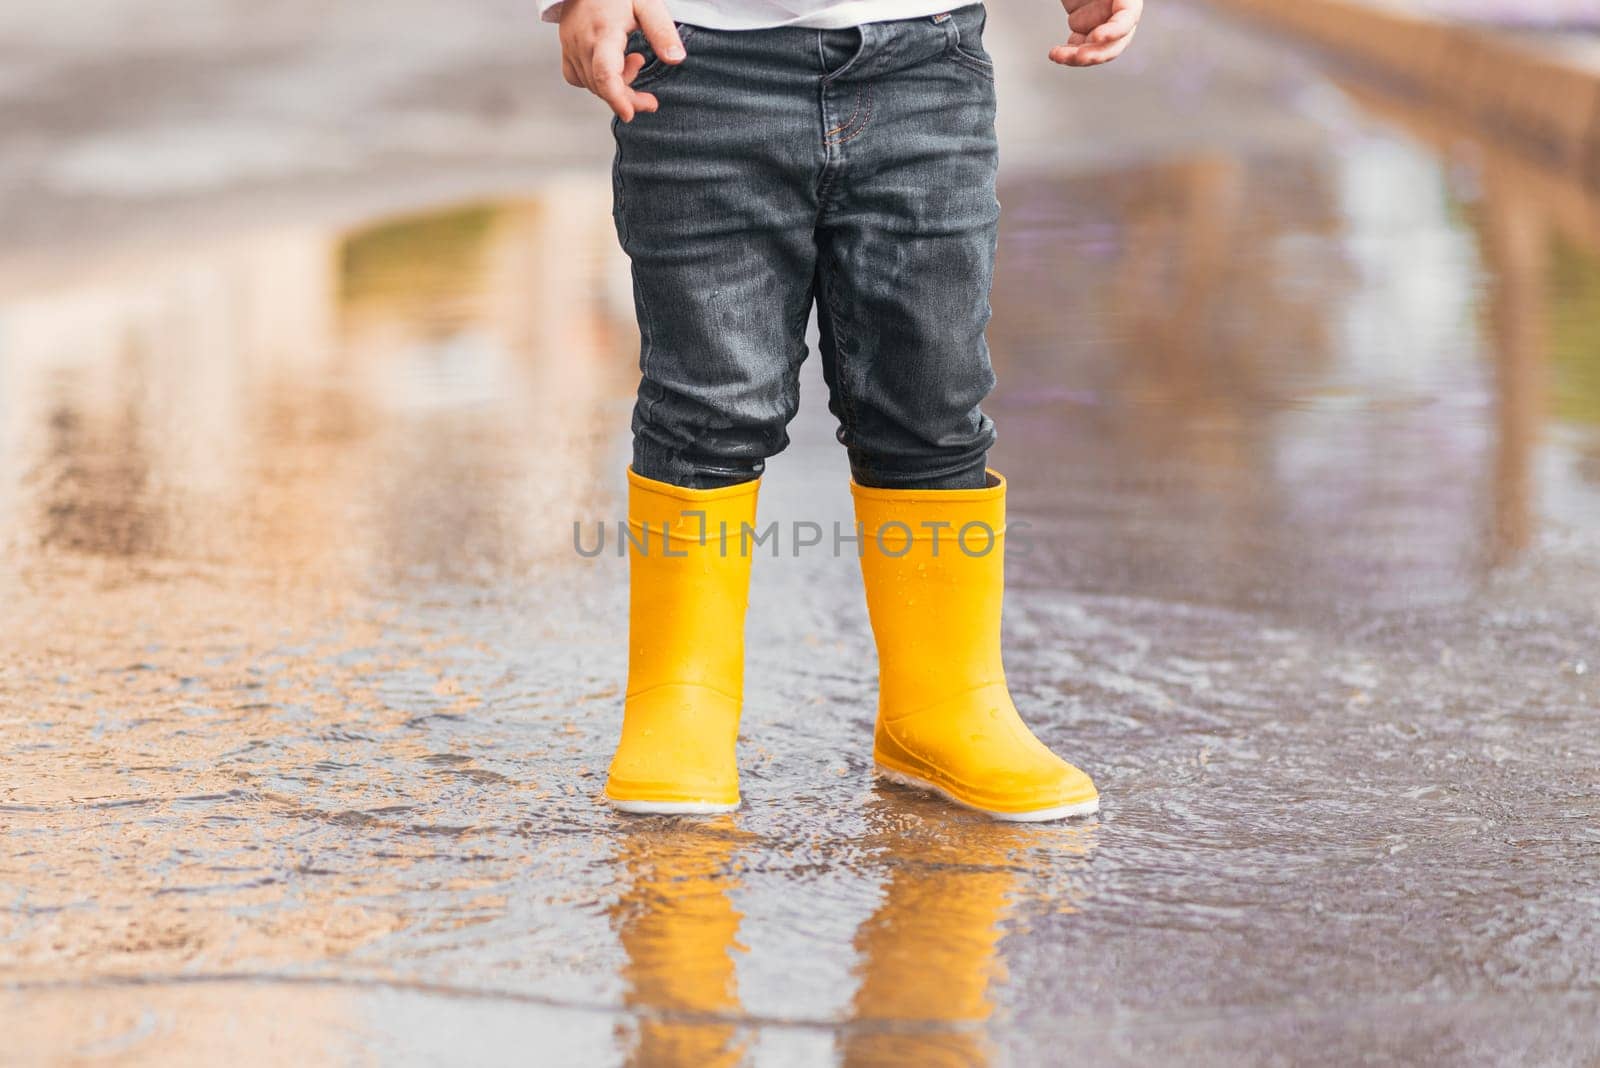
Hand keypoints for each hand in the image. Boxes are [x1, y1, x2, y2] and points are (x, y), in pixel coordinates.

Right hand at [559, 0, 684, 121]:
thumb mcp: (647, 4)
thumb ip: (661, 31)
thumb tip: (676, 59)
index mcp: (604, 32)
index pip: (605, 74)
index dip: (618, 98)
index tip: (630, 113)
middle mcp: (583, 42)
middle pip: (602, 85)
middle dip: (628, 98)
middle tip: (650, 101)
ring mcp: (571, 47)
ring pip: (591, 84)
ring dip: (616, 86)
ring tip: (634, 62)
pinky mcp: (566, 49)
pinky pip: (577, 77)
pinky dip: (596, 82)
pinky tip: (612, 68)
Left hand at [1051, 0, 1141, 66]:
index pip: (1127, 19)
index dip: (1114, 32)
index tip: (1096, 37)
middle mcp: (1116, 13)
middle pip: (1114, 42)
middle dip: (1096, 54)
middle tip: (1078, 56)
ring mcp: (1101, 22)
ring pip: (1095, 50)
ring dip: (1077, 57)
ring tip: (1057, 55)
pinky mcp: (1086, 27)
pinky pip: (1080, 46)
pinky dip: (1068, 53)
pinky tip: (1056, 53)